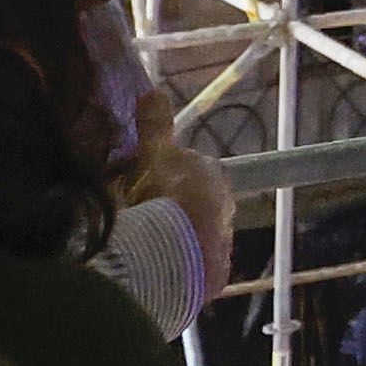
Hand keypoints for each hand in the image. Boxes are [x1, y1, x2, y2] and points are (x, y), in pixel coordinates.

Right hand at [123, 102, 232, 285]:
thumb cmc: (167, 196)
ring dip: (173, 235)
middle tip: (139, 211)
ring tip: (144, 241)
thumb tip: (152, 91)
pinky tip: (155, 265)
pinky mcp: (213, 274)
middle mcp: (226, 207)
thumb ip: (155, 126)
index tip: (142, 180)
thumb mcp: (155, 155)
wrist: (177, 254)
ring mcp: (222, 242)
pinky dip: (176, 263)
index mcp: (214, 176)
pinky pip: (191, 264)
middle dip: (171, 205)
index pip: (191, 168)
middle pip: (195, 202)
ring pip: (194, 233)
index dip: (165, 172)